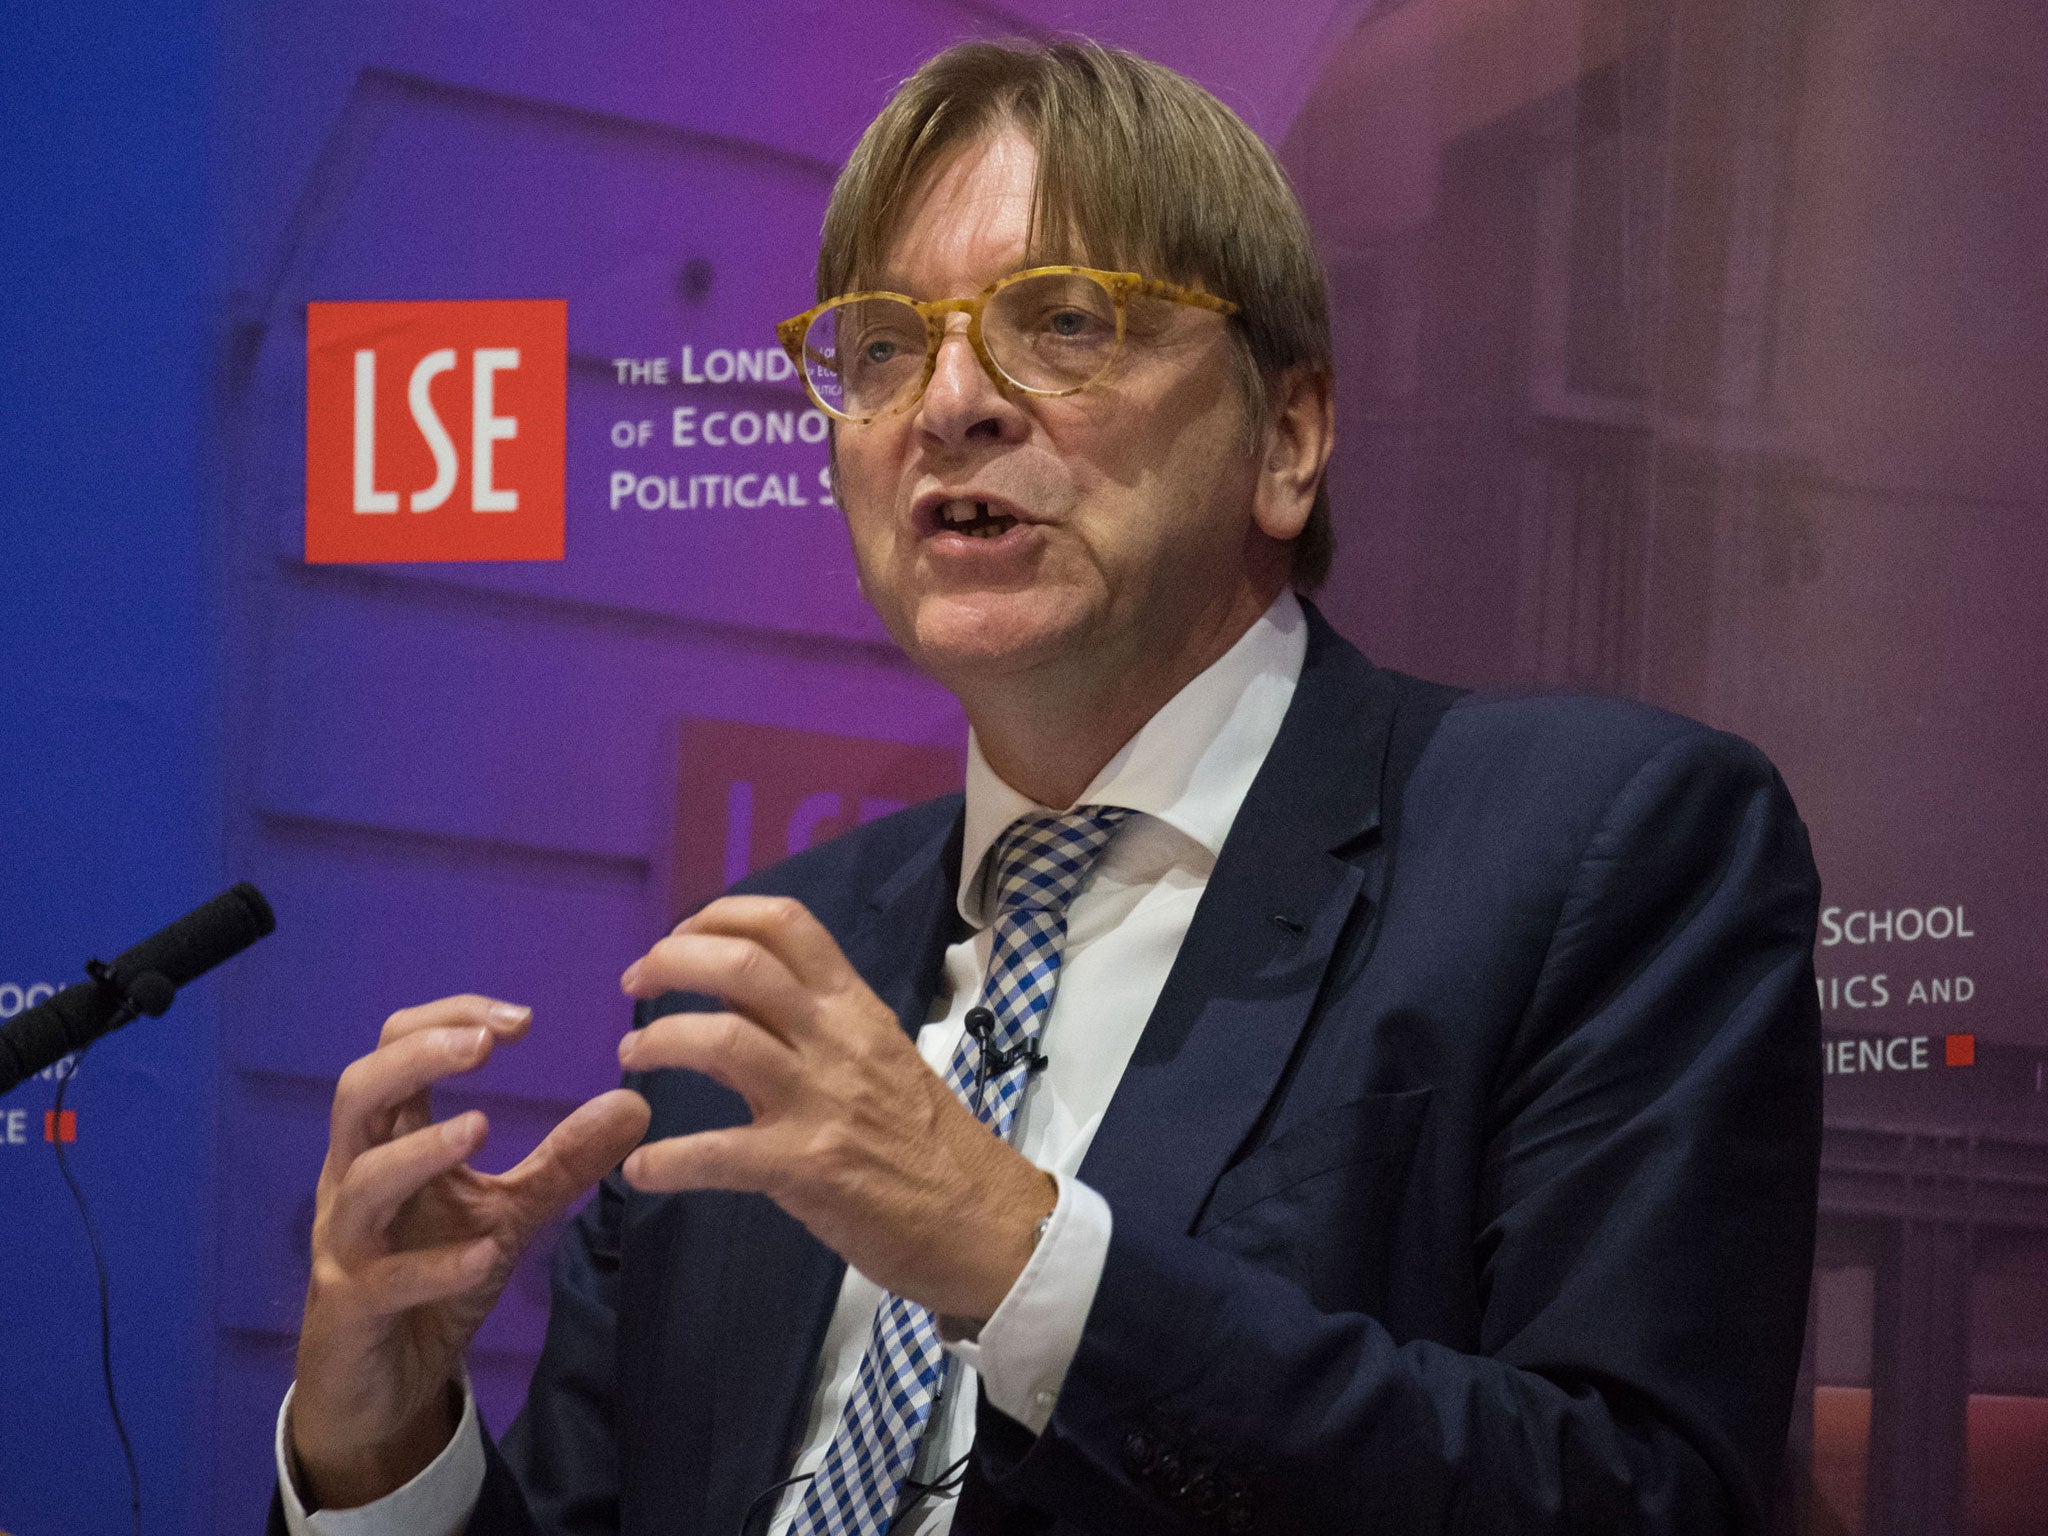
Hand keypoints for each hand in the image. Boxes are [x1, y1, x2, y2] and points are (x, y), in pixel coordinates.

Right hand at [289, 995, 649, 1509]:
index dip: (447, 1022)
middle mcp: (353, 1181)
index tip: (521, 1019)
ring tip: (480, 1127)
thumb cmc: (433, 1280)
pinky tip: (485, 1255)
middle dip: (416, 1058)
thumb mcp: (509, 1214)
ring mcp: (346, 1246)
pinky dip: (435, 1266)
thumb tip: (636, 1102)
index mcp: (386, 1143)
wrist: (383, 1390)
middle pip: (357, 1093)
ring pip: (362, 1182)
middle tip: (484, 1045)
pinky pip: (384, 1281)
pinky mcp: (351, 1311)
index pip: (394, 1052)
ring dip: (421, 1152)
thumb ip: (563, 1160)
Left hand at [617, 896, 1054, 1320]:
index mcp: (855, 1008)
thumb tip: (742, 1002)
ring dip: (659, 1042)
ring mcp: (823, 1102)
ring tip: (631, 1058)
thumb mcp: (879, 1058)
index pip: (787, 926)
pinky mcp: (808, 1167)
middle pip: (743, 967)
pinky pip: (721, 1153)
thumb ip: (815, 1027)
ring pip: (723, 1040)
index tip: (678, 937)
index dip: (717, 916)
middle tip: (635, 983)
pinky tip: (643, 1169)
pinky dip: (669, 1159)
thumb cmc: (925, 1142)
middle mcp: (838, 1040)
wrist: (980, 1220)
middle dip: (673, 961)